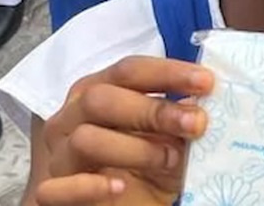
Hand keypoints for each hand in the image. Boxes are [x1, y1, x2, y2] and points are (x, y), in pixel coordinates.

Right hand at [36, 57, 213, 205]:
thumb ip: (182, 114)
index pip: (129, 70)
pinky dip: (89, 186)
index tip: (207, 83)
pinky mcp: (55, 192)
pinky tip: (119, 187)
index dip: (168, 73)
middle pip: (102, 98)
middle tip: (196, 124)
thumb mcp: (172, 135)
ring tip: (169, 159)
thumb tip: (208, 99)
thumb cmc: (149, 160)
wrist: (129, 203)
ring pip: (85, 139)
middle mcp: (73, 117)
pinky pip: (57, 188)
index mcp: (100, 91)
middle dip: (154, 110)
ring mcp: (60, 155)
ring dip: (135, 149)